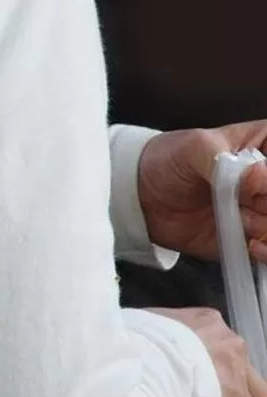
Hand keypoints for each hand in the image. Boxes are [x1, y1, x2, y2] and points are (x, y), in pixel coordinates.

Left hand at [137, 122, 266, 262]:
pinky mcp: (249, 239)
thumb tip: (259, 176)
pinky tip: (253, 247)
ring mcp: (261, 211)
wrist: (141, 196)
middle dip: (266, 203)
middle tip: (247, 202)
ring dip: (266, 228)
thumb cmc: (170, 160)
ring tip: (245, 223)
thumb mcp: (196, 149)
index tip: (255, 182)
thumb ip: (227, 164)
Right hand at [147, 306, 266, 396]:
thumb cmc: (138, 335)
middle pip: (255, 390)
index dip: (230, 374)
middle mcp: (231, 355)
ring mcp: (232, 388)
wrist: (145, 355)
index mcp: (210, 327)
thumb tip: (150, 354)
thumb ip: (161, 339)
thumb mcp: (152, 324)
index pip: (228, 353)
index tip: (229, 388)